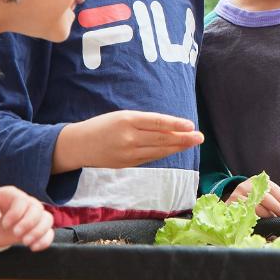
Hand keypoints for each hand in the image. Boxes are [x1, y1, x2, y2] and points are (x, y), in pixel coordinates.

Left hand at [0, 187, 52, 251]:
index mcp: (12, 195)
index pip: (22, 200)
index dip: (17, 213)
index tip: (5, 225)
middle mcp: (25, 204)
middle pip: (38, 209)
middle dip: (29, 223)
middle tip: (16, 234)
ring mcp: (30, 217)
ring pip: (47, 219)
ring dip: (40, 232)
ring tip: (26, 242)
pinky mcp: (32, 230)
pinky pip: (48, 232)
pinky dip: (45, 240)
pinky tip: (34, 248)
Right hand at [52, 111, 203, 172]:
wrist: (78, 145)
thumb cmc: (102, 126)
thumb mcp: (121, 116)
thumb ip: (143, 121)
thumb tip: (170, 126)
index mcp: (127, 120)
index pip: (157, 122)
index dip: (175, 124)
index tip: (191, 125)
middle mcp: (128, 138)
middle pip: (161, 138)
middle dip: (183, 138)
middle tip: (200, 137)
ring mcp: (128, 153)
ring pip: (158, 150)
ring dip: (177, 147)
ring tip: (193, 142)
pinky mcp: (127, 164)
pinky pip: (150, 157)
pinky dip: (164, 153)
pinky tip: (175, 149)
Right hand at [228, 175, 279, 217]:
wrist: (230, 201)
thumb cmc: (251, 198)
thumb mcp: (260, 194)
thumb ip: (273, 199)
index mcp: (257, 181)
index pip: (273, 188)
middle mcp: (247, 185)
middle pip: (266, 197)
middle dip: (278, 208)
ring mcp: (238, 194)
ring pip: (257, 205)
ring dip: (268, 214)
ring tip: (275, 220)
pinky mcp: (231, 204)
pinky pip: (247, 212)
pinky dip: (257, 218)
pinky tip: (263, 222)